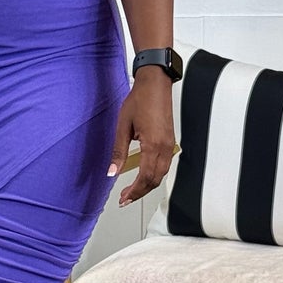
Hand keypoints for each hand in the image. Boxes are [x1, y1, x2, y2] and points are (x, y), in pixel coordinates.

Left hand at [107, 69, 175, 205]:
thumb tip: (112, 172)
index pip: (144, 178)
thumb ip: (118, 152)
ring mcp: (169, 145)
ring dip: (148, 185)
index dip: (134, 192)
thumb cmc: (140, 100)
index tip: (123, 198)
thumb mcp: (123, 126)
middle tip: (126, 198)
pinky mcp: (170, 141)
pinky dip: (154, 175)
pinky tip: (144, 176)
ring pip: (161, 174)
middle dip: (140, 192)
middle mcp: (164, 147)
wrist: (155, 84)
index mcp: (153, 145)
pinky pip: (164, 165)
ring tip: (133, 190)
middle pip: (154, 180)